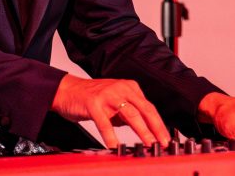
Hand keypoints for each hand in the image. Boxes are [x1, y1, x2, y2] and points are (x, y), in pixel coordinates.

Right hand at [51, 74, 170, 148]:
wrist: (68, 90)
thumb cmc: (92, 98)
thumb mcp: (115, 104)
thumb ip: (128, 114)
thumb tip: (145, 131)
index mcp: (129, 88)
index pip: (149, 108)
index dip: (159, 124)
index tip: (166, 138)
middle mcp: (121, 89)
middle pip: (144, 109)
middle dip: (156, 128)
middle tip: (163, 142)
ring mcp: (107, 95)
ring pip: (130, 113)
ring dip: (141, 130)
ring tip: (148, 143)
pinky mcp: (93, 104)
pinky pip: (105, 122)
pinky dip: (111, 136)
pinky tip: (115, 146)